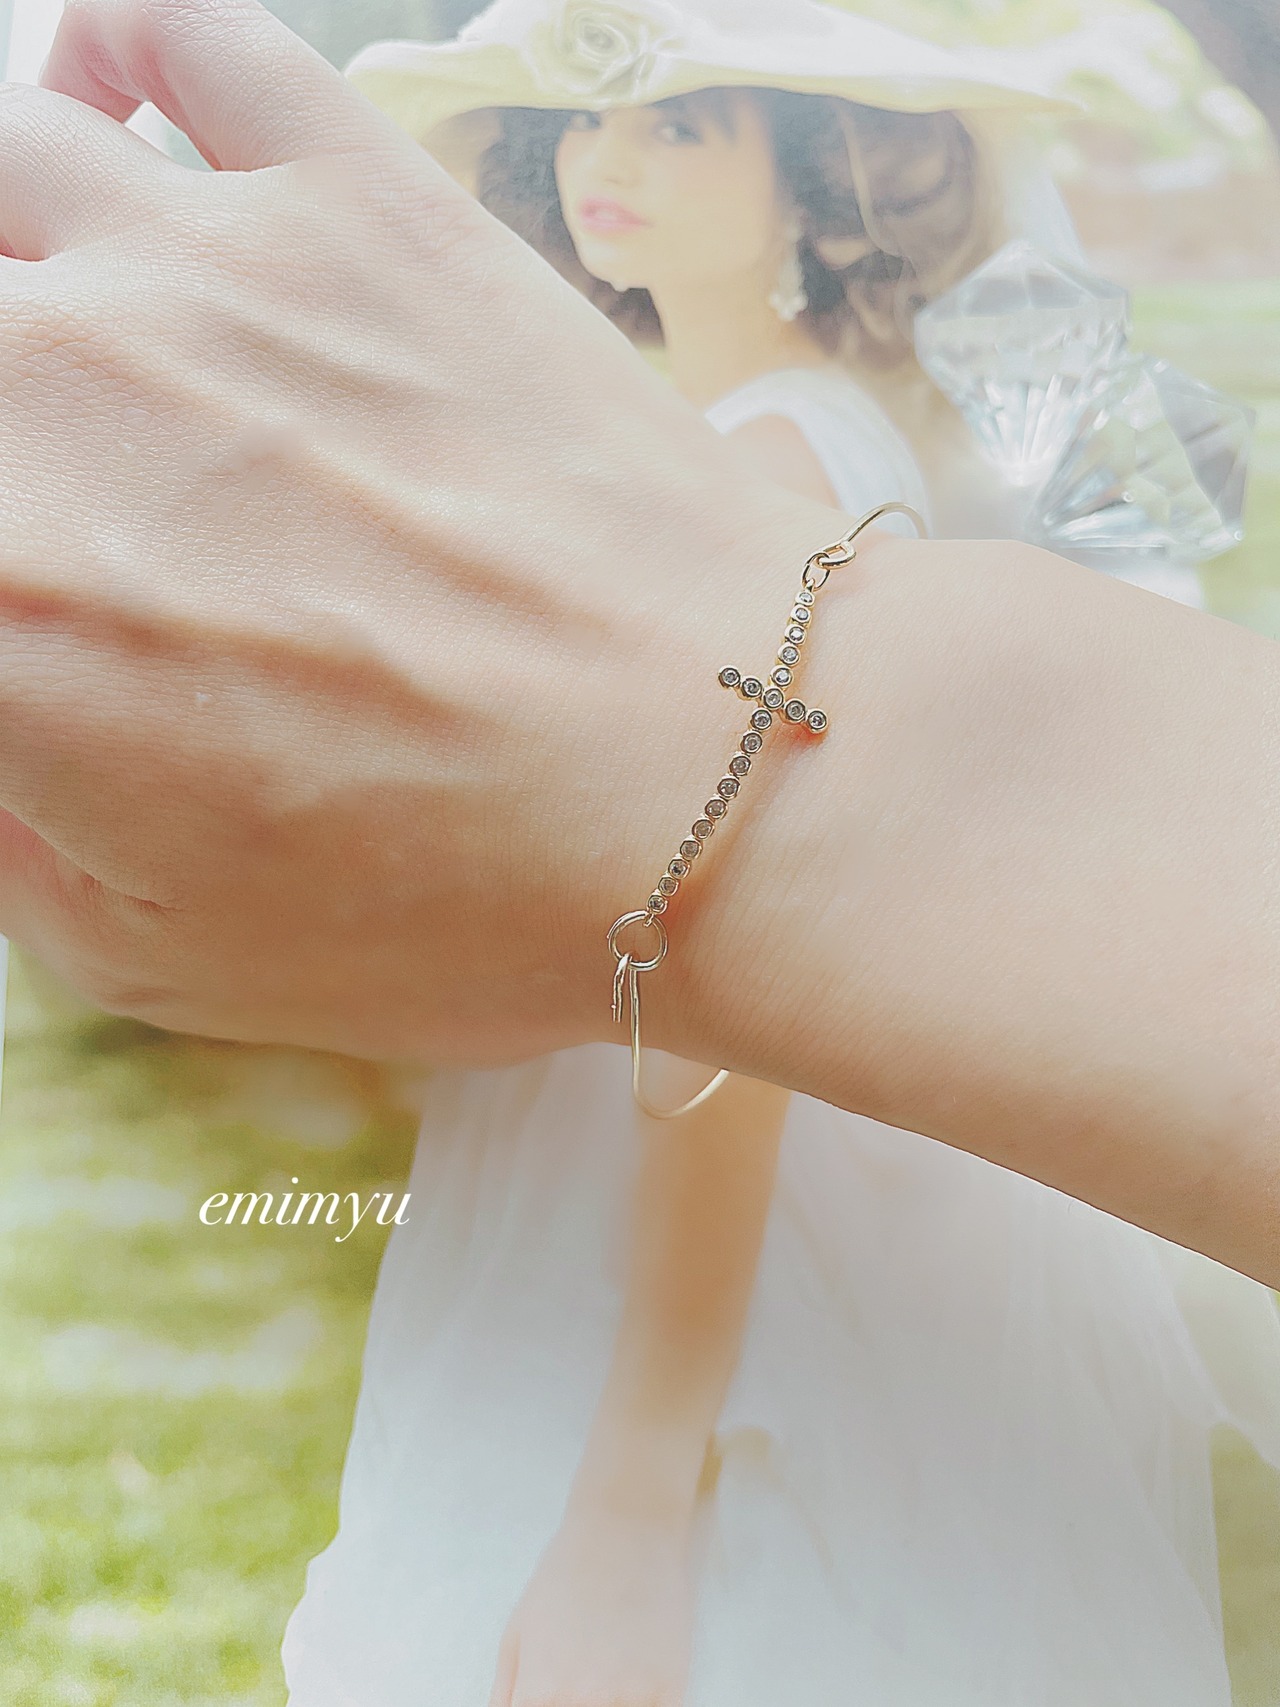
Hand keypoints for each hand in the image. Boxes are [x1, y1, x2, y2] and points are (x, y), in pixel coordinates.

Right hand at [0, 0, 828, 1062]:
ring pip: (12, 162)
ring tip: (77, 318)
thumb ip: (10, 838)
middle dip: (14, 428)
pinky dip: (123, 55)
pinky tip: (130, 116)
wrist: (722, 777)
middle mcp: (54, 399)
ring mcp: (208, 266)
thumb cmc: (464, 899)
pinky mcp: (363, 196)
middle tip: (83, 493)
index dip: (9, 583)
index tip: (50, 600)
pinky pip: (186, 40)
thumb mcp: (165, 957)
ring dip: (20, 248)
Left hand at [489, 1508, 699, 1706]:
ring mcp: (629, 1696)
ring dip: (609, 1706)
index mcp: (539, 1691)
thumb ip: (504, 1693)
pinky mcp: (670, 1686)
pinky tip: (634, 1682)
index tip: (550, 1702)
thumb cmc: (565, 1575)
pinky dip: (642, 1705)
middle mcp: (582, 1701)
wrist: (626, 1529)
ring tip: (606, 1675)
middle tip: (582, 1687)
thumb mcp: (517, 1630)